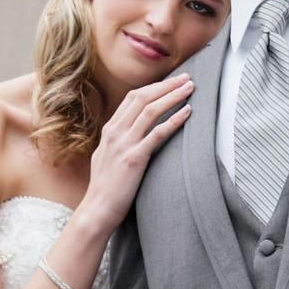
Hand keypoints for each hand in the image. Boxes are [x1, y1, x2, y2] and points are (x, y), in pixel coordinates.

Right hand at [80, 72, 194, 234]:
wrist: (97, 209)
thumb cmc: (105, 188)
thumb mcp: (106, 157)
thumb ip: (118, 142)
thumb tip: (131, 134)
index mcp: (110, 130)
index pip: (132, 98)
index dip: (154, 87)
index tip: (172, 82)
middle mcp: (115, 132)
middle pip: (143, 97)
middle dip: (166, 85)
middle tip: (187, 78)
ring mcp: (124, 144)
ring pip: (151, 110)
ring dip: (173, 96)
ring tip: (190, 89)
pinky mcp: (134, 158)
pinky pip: (158, 133)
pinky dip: (174, 120)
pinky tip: (188, 113)